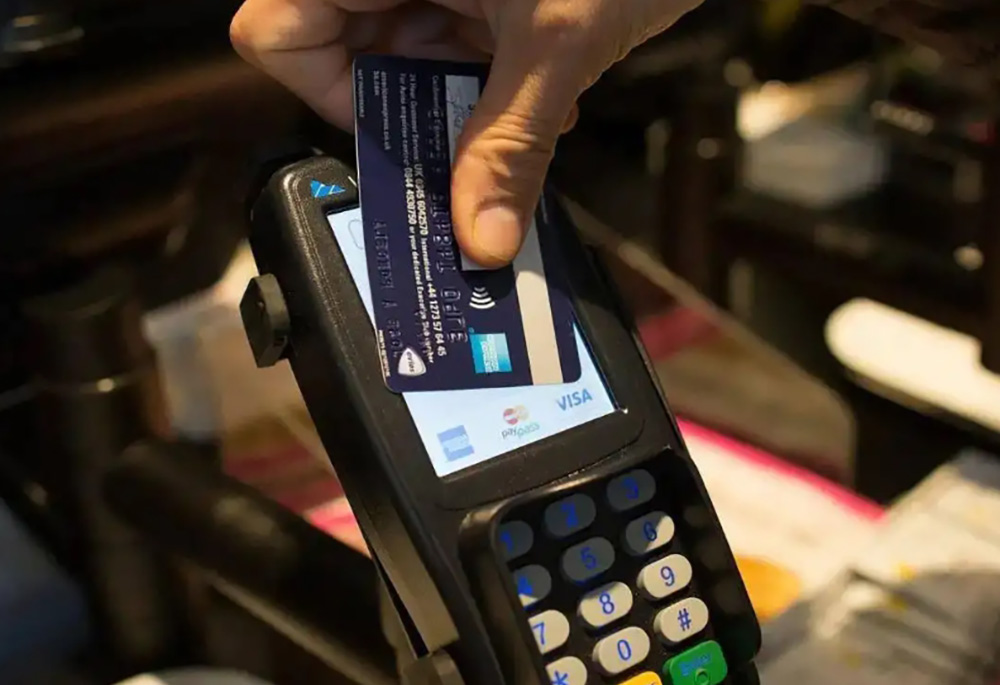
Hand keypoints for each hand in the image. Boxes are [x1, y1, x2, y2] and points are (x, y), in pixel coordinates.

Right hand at [231, 0, 700, 265]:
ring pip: (401, 63)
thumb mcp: (557, 44)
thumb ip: (511, 144)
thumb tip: (481, 241)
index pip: (276, 30)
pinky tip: (543, 97)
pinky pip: (449, 52)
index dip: (323, 93)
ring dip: (459, 111)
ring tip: (524, 120)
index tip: (399, 130)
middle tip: (466, 155)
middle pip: (340, 55)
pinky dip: (489, 88)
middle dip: (410, 114)